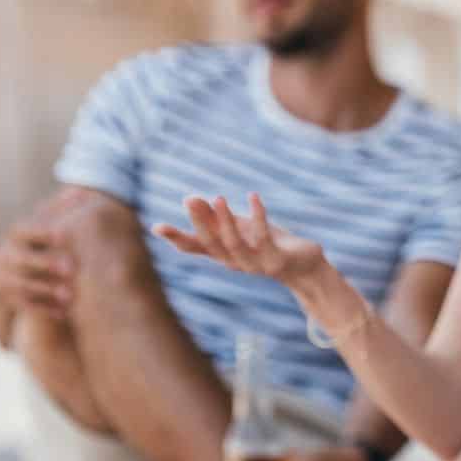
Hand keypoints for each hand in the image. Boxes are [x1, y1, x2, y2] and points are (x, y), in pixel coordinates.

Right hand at [0, 188, 90, 316]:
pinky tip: (66, 312)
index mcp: (18, 233)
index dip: (43, 232)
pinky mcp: (7, 298)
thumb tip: (82, 190)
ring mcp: (4, 277)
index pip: (27, 230)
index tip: (62, 234)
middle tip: (72, 269)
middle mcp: (6, 255)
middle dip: (46, 263)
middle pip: (22, 259)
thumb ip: (62, 208)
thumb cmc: (39, 237)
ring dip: (47, 290)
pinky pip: (24, 306)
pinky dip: (45, 309)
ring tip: (72, 295)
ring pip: (23, 285)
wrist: (9, 263)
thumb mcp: (46, 220)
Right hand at [155, 194, 327, 292]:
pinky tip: (253, 196)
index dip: (176, 238)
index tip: (156, 227)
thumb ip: (217, 217)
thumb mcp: (241, 227)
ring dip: (225, 220)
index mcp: (223, 254)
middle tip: (190, 198)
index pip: (195, 247)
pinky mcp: (276, 261)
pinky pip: (263, 237)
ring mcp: (255, 264)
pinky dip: (257, 215)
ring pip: (234, 243)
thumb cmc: (269, 243)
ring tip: (218, 197)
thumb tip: (190, 198)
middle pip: (211, 244)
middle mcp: (235, 262)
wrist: (305, 264)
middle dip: (200, 222)